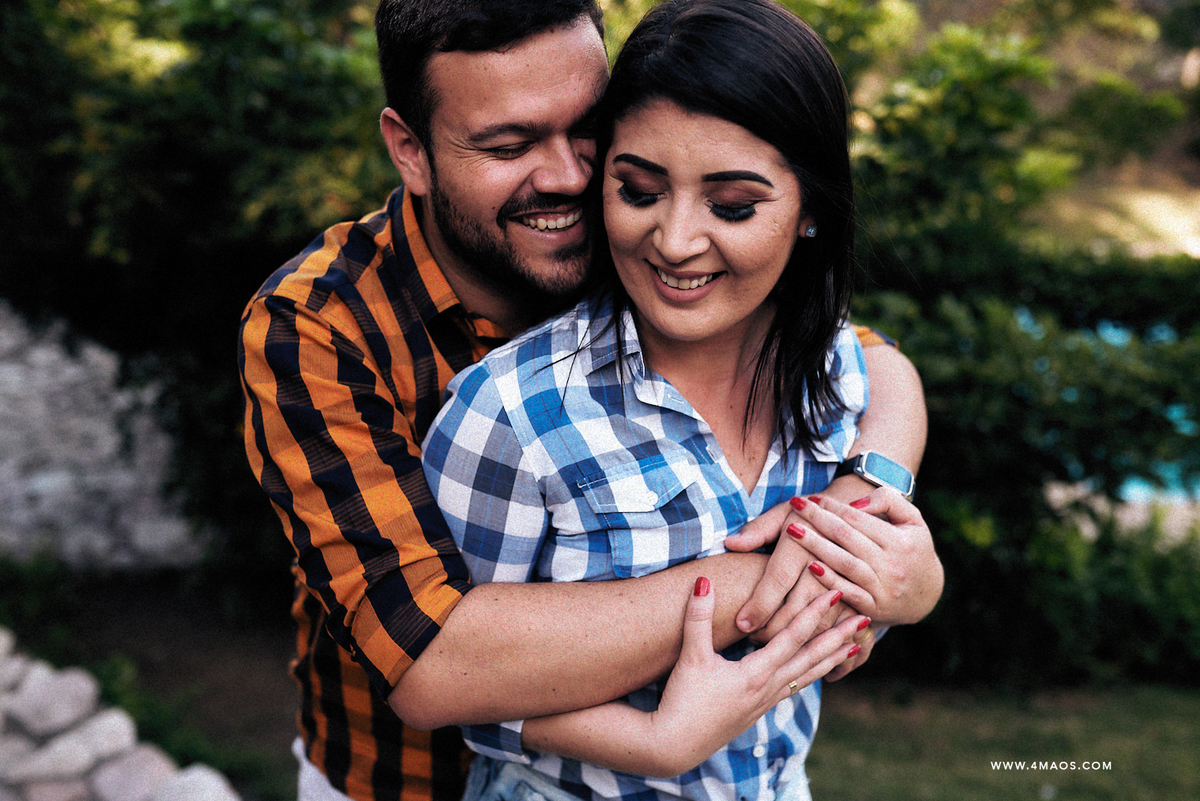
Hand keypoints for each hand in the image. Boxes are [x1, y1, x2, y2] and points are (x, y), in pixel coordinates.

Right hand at [644, 578, 865, 776]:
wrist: (674, 745)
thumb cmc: (682, 701)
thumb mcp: (690, 657)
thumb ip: (698, 618)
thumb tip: (703, 581)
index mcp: (756, 673)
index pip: (793, 637)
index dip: (815, 613)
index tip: (836, 594)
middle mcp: (768, 688)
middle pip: (812, 658)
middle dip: (839, 638)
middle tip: (865, 620)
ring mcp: (764, 701)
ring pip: (807, 676)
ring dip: (832, 659)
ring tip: (854, 648)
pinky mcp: (756, 710)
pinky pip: (793, 688)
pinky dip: (812, 676)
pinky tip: (815, 673)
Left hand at [724, 498, 847, 639]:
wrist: (850, 513)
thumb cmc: (806, 515)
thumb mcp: (782, 513)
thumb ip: (758, 530)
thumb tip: (732, 544)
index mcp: (802, 541)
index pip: (777, 581)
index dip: (759, 606)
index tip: (742, 624)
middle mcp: (826, 560)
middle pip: (798, 608)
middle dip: (774, 630)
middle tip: (752, 640)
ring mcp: (846, 579)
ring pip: (819, 621)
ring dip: (795, 638)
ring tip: (771, 642)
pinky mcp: (861, 593)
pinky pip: (839, 624)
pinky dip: (820, 637)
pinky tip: (800, 641)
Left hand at [785, 489, 941, 625]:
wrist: (927, 596)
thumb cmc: (913, 549)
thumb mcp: (912, 519)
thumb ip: (888, 501)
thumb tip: (855, 503)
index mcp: (901, 541)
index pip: (858, 519)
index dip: (832, 506)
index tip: (809, 497)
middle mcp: (892, 565)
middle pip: (846, 538)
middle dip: (817, 519)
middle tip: (794, 506)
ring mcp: (883, 589)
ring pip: (844, 563)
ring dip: (815, 546)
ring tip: (791, 530)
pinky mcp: (873, 609)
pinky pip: (847, 592)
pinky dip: (828, 579)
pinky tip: (808, 566)